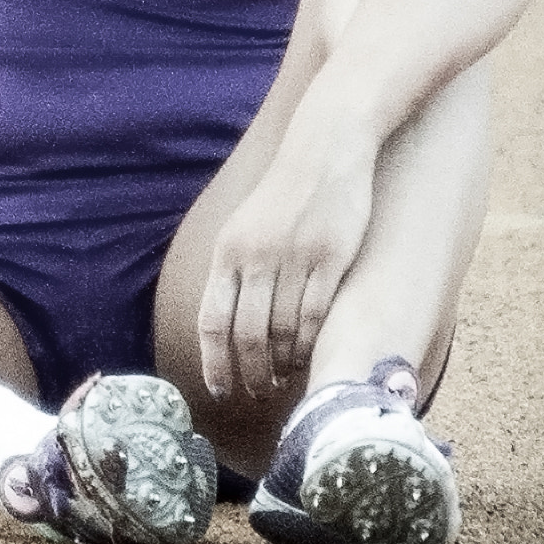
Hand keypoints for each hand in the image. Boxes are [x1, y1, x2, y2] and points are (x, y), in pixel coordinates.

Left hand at [197, 134, 376, 399]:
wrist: (324, 151)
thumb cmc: (282, 195)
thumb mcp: (242, 227)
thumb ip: (233, 272)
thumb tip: (224, 328)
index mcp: (228, 251)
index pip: (212, 320)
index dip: (214, 361)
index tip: (220, 389)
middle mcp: (257, 257)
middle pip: (248, 335)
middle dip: (251, 372)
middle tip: (258, 391)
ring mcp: (295, 258)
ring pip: (284, 331)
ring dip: (282, 362)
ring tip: (283, 376)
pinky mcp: (331, 258)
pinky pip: (316, 315)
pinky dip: (310, 343)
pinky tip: (308, 354)